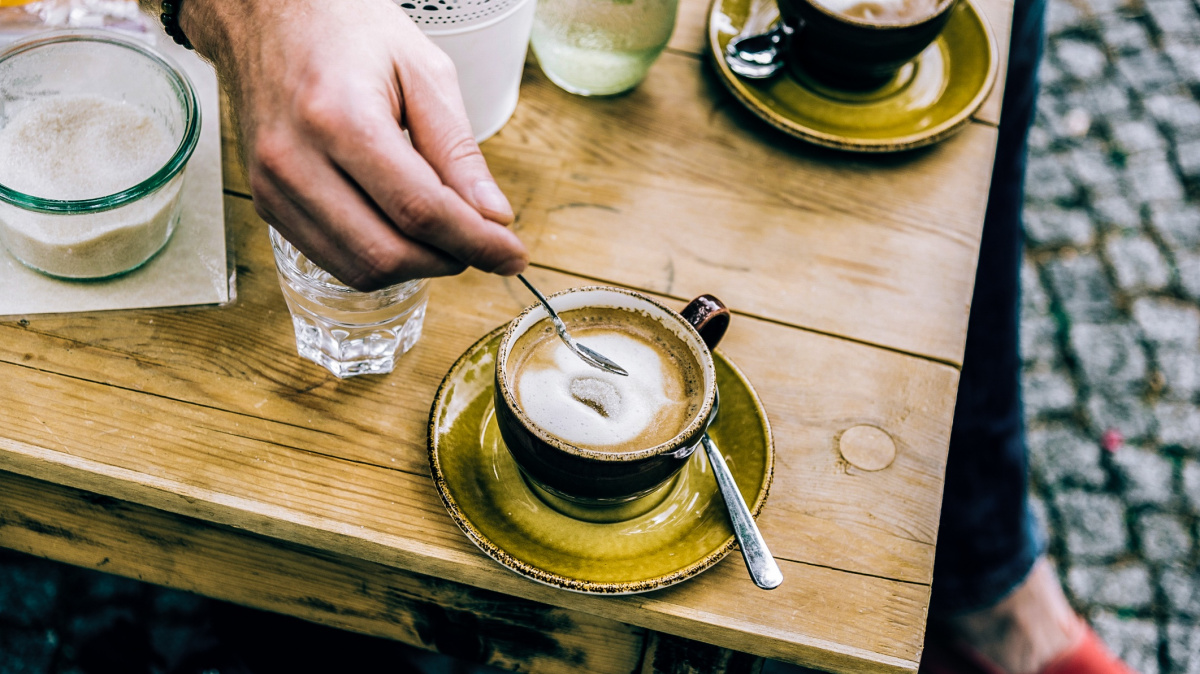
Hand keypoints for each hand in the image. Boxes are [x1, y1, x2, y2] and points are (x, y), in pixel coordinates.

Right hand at [179, 0, 528, 289]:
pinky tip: (404, 230)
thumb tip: (492, 217)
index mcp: (340, 117)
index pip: (420, 210)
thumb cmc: (345, 29)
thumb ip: (457, 149)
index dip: (475, 242)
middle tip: (481, 244)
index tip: (513, 255)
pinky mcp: (266, 203)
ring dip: (416, 266)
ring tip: (445, 234)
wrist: (266, 15)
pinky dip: (380, 258)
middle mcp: (296, 160)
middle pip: (388, 253)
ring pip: (360, 270)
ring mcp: (273, 187)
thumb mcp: (422, 71)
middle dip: (448, 260)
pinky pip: (334, 259)